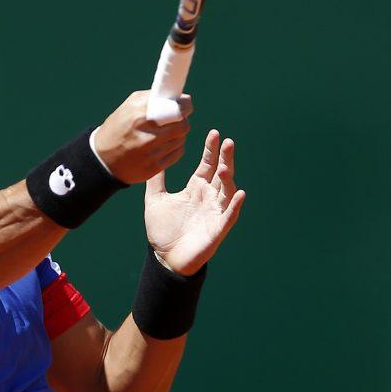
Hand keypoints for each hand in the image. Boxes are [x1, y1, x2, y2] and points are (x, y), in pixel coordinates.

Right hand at [94, 91, 191, 183]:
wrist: (102, 159)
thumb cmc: (118, 127)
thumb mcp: (129, 106)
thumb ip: (153, 98)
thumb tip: (180, 97)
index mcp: (140, 115)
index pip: (176, 109)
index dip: (185, 106)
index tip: (185, 105)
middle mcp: (146, 135)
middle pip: (183, 125)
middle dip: (182, 120)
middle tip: (177, 119)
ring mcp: (151, 153)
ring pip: (181, 139)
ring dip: (178, 134)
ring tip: (166, 133)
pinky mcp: (153, 167)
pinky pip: (177, 153)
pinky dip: (175, 147)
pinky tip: (164, 145)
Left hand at [144, 130, 245, 275]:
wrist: (164, 258)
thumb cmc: (162, 231)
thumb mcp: (154, 200)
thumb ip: (156, 179)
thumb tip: (151, 156)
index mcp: (195, 189)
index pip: (207, 165)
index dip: (211, 150)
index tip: (214, 133)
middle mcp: (208, 197)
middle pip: (220, 173)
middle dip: (225, 158)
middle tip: (227, 141)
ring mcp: (214, 212)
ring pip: (226, 192)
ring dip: (228, 179)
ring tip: (225, 167)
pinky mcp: (217, 229)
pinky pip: (229, 215)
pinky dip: (234, 205)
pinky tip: (239, 194)